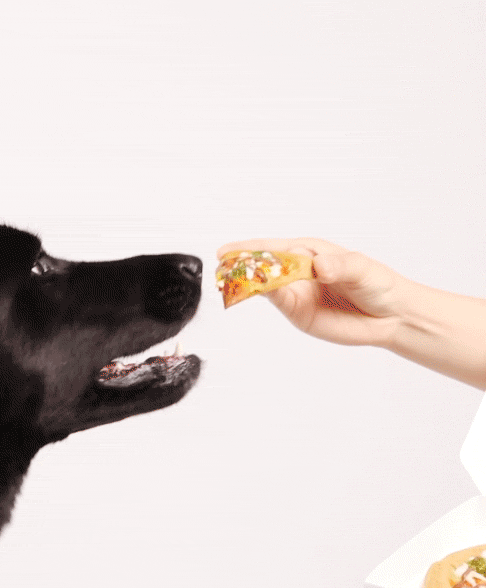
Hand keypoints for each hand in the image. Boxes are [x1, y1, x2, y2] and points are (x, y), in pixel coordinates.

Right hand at [216, 237, 410, 347]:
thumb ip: (339, 266)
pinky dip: (262, 298)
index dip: (250, 248)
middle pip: (263, 265)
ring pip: (264, 285)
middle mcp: (298, 270)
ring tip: (226, 281)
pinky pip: (276, 303)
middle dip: (240, 264)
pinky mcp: (297, 313)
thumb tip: (319, 266)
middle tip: (220, 266)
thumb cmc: (378, 284)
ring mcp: (295, 292)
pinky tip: (250, 295)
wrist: (390, 316)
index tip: (229, 251)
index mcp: (310, 252)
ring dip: (245, 282)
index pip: (275, 248)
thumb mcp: (362, 269)